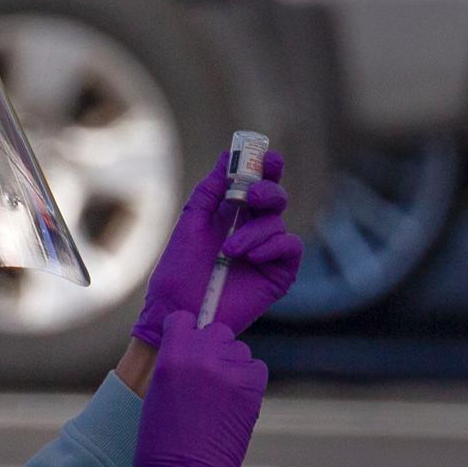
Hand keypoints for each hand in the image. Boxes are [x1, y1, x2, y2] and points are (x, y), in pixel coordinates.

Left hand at [132, 151, 301, 348]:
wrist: (177, 309)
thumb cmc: (178, 271)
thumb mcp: (191, 224)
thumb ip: (210, 191)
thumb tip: (226, 156)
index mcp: (231, 217)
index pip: (255, 185)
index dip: (265, 168)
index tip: (267, 156)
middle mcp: (252, 232)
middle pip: (275, 199)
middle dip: (267, 191)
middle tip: (251, 196)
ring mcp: (266, 254)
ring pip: (278, 224)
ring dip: (254, 232)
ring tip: (230, 250)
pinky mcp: (277, 275)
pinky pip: (290, 248)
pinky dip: (273, 246)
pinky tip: (251, 256)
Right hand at [133, 311, 266, 466]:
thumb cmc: (162, 444)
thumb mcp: (156, 394)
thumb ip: (173, 365)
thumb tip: (189, 353)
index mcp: (171, 357)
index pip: (183, 320)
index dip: (183, 332)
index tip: (184, 343)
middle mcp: (202, 358)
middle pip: (214, 332)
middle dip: (209, 346)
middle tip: (204, 371)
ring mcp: (230, 373)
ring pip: (237, 349)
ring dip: (229, 363)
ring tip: (220, 389)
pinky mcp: (252, 389)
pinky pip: (255, 367)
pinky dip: (247, 378)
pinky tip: (235, 396)